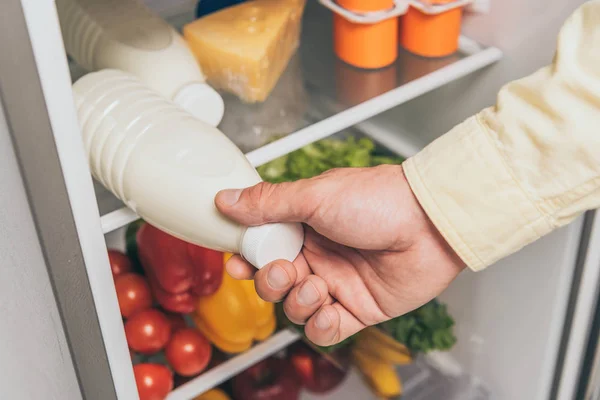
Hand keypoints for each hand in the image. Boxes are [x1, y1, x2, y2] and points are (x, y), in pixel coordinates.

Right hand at [215, 165, 464, 345]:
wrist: (431, 222)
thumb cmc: (379, 200)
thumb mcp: (315, 195)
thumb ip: (268, 203)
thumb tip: (226, 199)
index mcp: (305, 226)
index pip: (264, 247)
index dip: (248, 257)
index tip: (239, 260)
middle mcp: (320, 255)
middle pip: (275, 282)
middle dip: (272, 282)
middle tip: (286, 270)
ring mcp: (339, 283)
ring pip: (296, 308)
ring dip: (298, 302)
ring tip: (316, 286)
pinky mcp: (359, 309)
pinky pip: (327, 330)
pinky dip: (320, 326)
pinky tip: (328, 310)